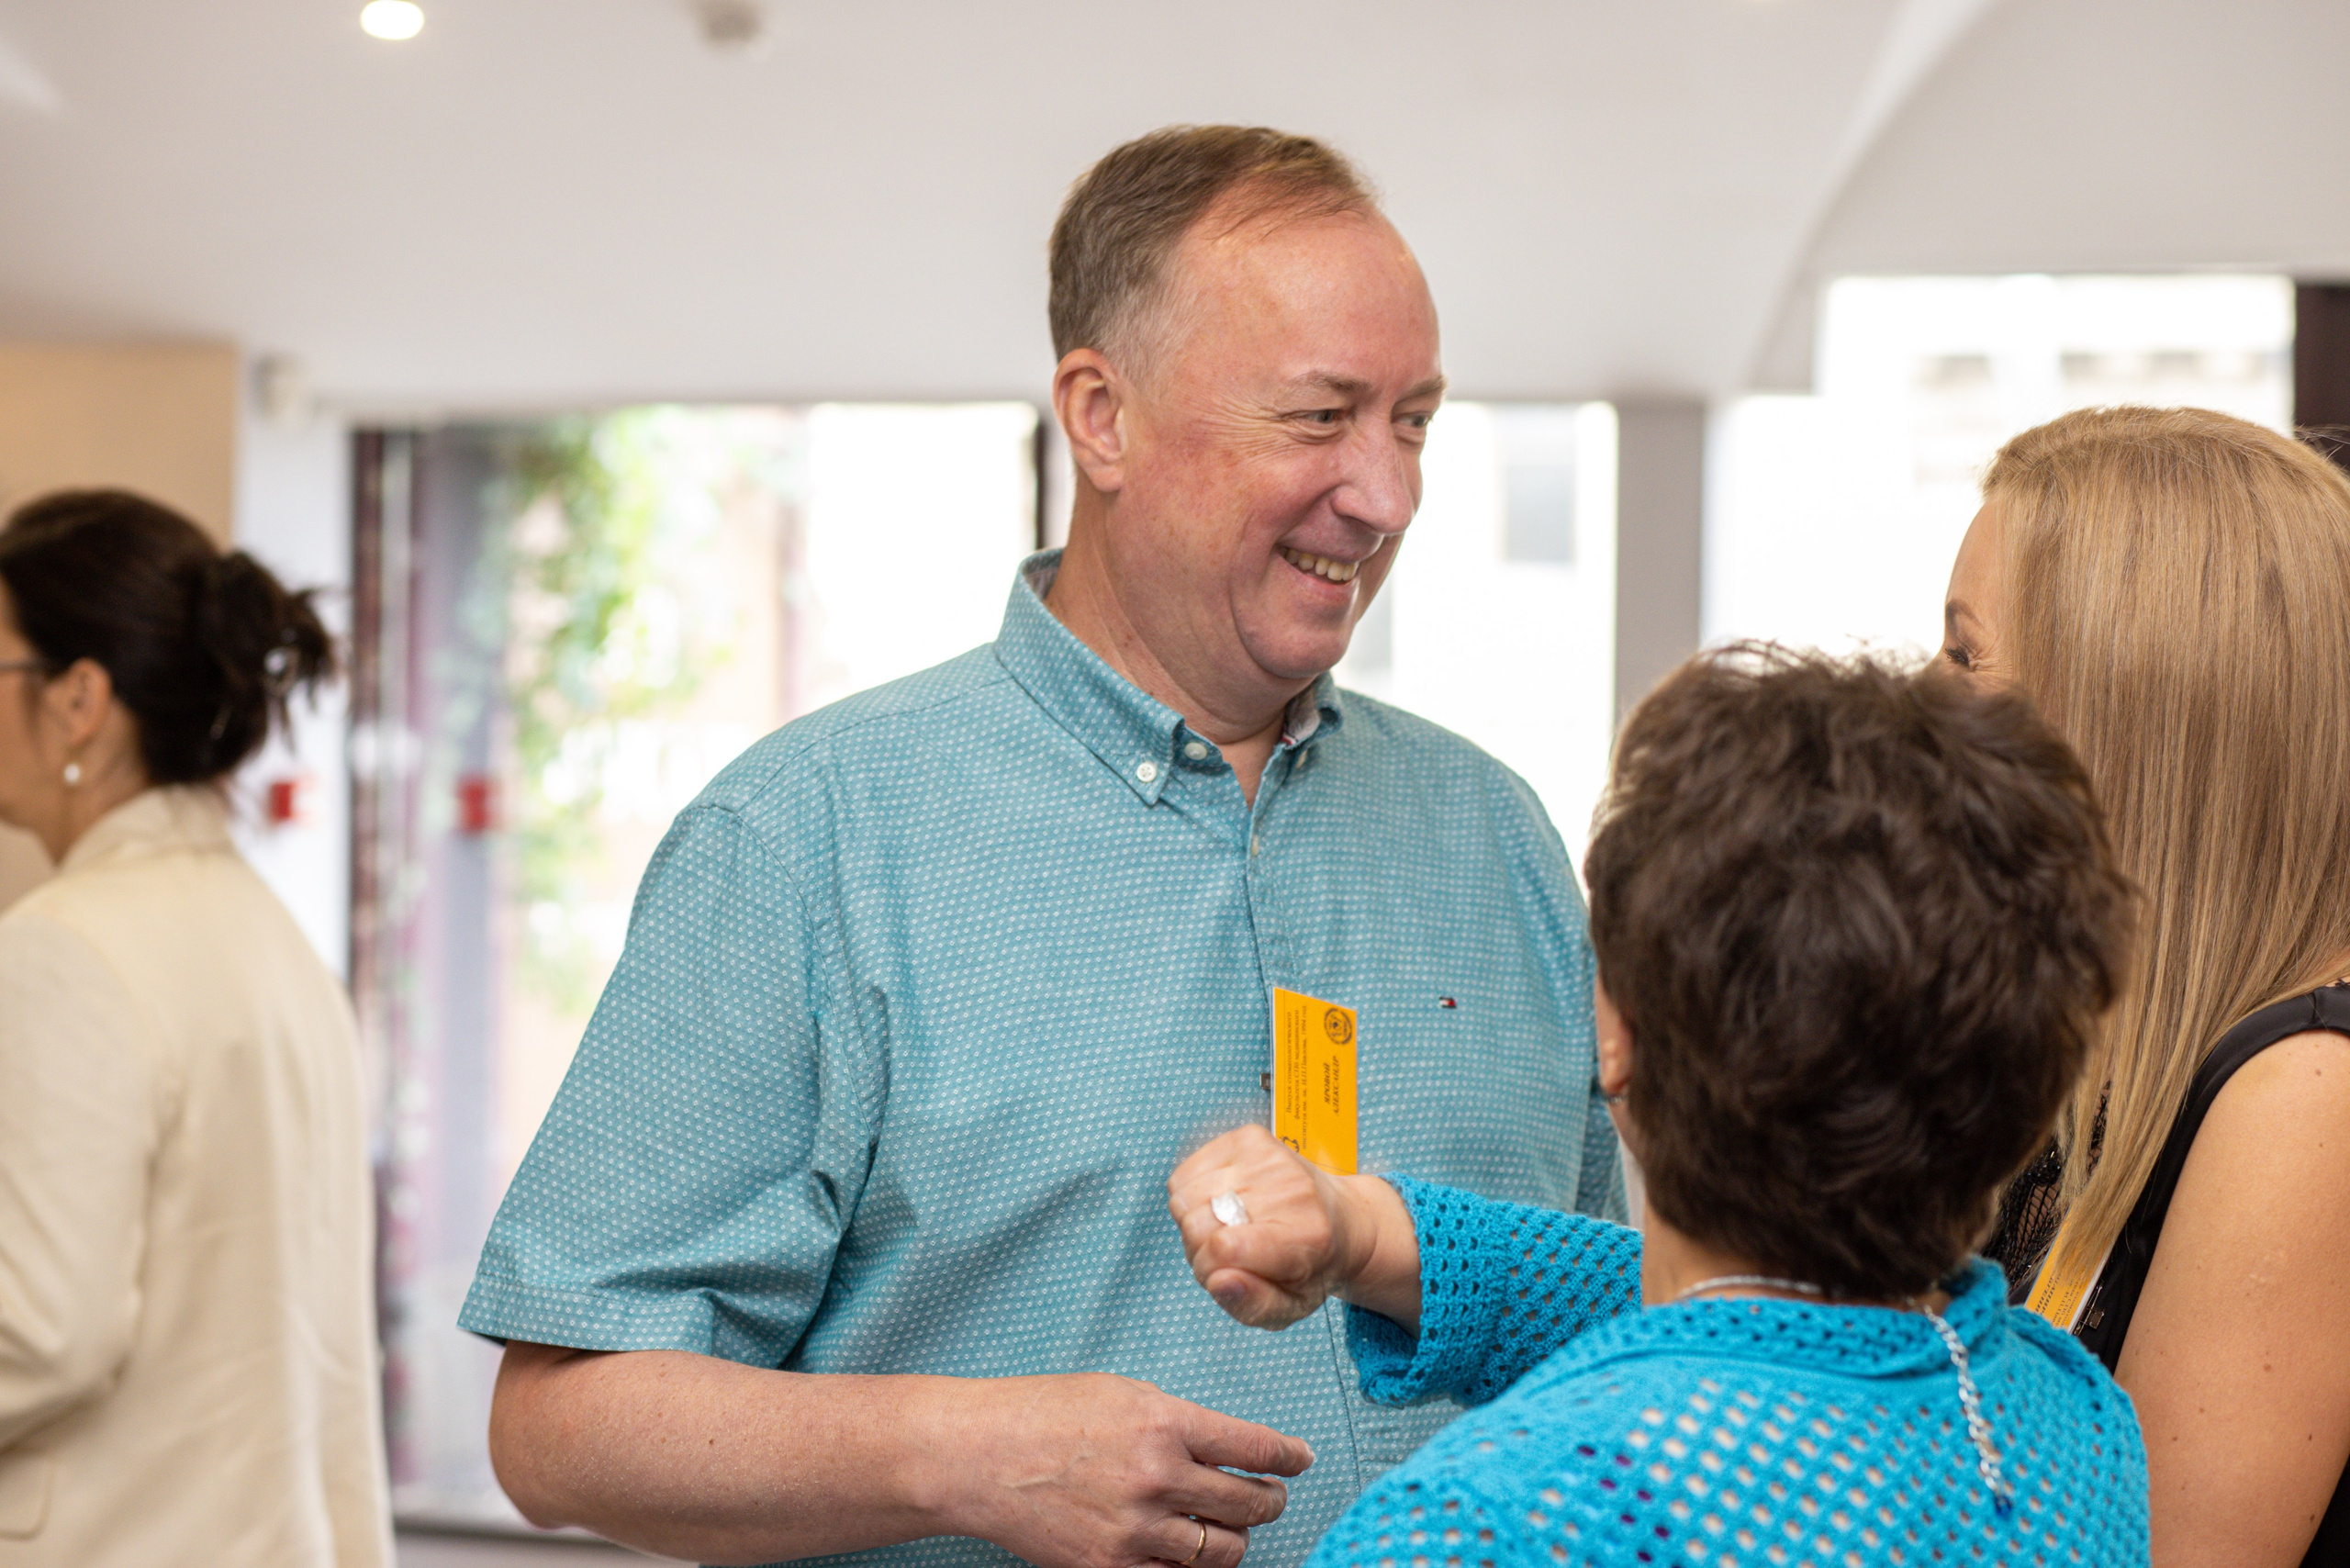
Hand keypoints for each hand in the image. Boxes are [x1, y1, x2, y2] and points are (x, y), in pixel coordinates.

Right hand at [941, 1373, 1313, 1567]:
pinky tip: (1186, 1547)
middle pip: (1250, 1504)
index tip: (1299, 1460)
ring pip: (1223, 1551)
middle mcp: (1158, 1478)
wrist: (979, 1457)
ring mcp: (1135, 1530)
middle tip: (1271, 1495)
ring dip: (1236, 1538)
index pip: (1254, 1447)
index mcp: (1164, 1424)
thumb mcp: (1123, 1394)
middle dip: (1270, 1500)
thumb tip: (1224, 1447)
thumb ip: (1177, 1422)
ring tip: (1233, 1525)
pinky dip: (1190, 1565)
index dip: (1287, 1457)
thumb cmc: (1045, 1413)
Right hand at [1167, 1125, 1413, 1331]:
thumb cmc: (1311, 1268)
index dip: (1208, 1270)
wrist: (1341, 1219)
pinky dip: (1192, 1193)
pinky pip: (1185, 1173)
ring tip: (1226, 1227)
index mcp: (1306, 1236)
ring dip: (1193, 1220)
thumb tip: (1219, 1281)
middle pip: (1197, 1224)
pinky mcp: (1248, 1137)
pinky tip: (1221, 1201)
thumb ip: (1253, 1304)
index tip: (1226, 1274)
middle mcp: (1291, 1189)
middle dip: (1199, 1249)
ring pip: (1183, 1196)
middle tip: (1229, 1253)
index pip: (1222, 1248)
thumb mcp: (1291, 1307)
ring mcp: (1269, 1156)